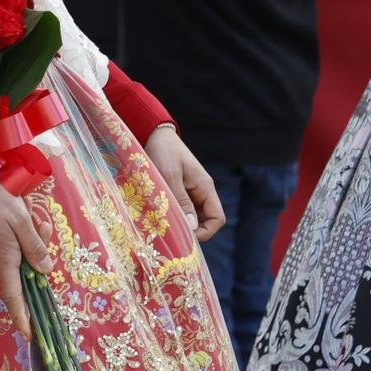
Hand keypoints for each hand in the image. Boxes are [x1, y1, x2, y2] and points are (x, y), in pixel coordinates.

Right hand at [0, 175, 51, 337]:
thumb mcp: (21, 220)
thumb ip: (34, 247)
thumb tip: (46, 271)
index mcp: (4, 259)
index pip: (14, 296)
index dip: (22, 317)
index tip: (28, 334)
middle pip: (19, 266)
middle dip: (33, 248)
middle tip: (40, 222)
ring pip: (10, 254)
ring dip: (22, 237)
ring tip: (23, 209)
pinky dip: (9, 234)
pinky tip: (8, 212)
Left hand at [144, 124, 225, 241]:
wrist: (154, 133)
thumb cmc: (163, 151)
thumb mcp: (170, 176)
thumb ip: (182, 201)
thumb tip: (192, 228)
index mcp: (205, 187)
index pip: (217, 218)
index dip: (205, 232)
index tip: (185, 237)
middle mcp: (201, 191)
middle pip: (206, 221)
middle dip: (192, 231)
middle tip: (171, 235)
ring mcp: (191, 191)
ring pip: (193, 217)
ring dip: (181, 224)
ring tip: (164, 226)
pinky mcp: (180, 190)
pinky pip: (182, 209)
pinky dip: (174, 216)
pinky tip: (160, 217)